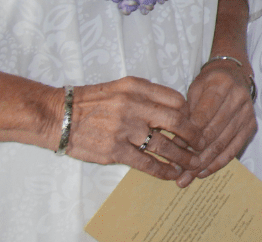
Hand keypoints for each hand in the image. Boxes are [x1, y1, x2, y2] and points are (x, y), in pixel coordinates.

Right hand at [65, 77, 200, 180]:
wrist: (59, 116)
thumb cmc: (92, 101)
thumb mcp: (122, 86)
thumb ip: (148, 94)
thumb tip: (176, 106)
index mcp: (137, 88)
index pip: (176, 100)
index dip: (190, 113)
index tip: (195, 122)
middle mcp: (134, 106)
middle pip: (177, 121)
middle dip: (194, 135)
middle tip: (202, 143)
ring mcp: (125, 130)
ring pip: (165, 145)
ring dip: (183, 156)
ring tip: (193, 162)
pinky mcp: (115, 151)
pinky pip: (146, 163)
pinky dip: (163, 170)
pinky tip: (172, 173)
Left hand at [179, 59, 257, 186]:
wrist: (234, 74)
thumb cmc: (209, 83)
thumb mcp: (194, 89)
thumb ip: (186, 113)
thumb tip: (176, 144)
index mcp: (221, 84)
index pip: (203, 115)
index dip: (189, 135)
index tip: (174, 150)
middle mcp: (238, 98)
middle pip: (214, 132)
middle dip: (194, 154)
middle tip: (178, 171)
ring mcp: (247, 113)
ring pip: (223, 144)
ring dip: (204, 163)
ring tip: (187, 177)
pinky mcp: (251, 125)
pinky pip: (234, 148)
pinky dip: (218, 162)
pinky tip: (204, 172)